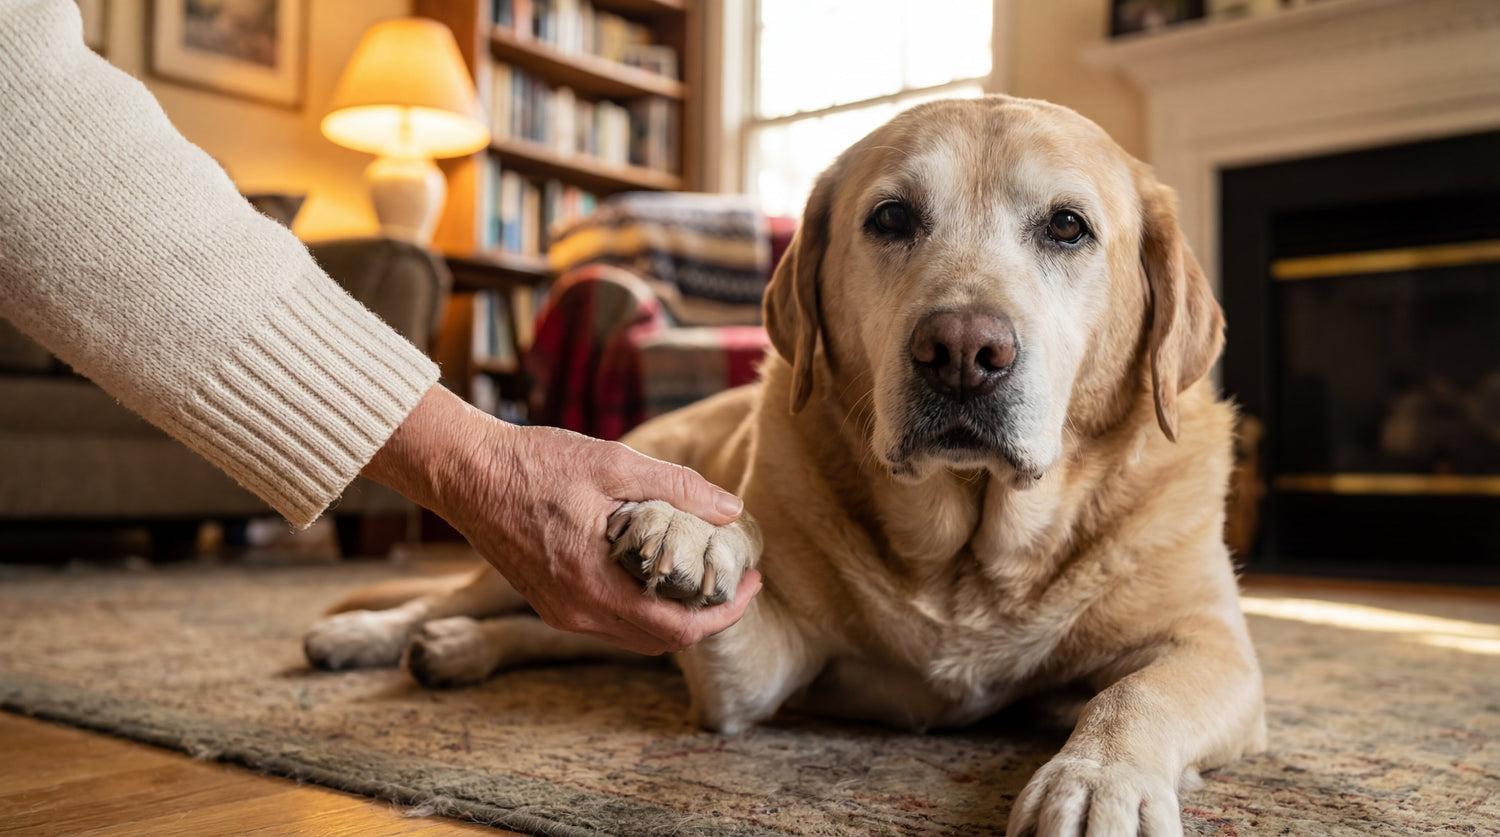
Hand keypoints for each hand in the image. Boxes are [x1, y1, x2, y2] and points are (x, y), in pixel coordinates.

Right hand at [362, 385, 761, 654]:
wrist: (465, 472)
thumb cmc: (536, 462)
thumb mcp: (613, 462)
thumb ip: (676, 487)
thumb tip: (731, 510)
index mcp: (594, 584)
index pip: (677, 628)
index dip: (724, 612)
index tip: (751, 581)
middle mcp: (577, 611)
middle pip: (661, 640)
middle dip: (707, 615)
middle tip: (735, 580)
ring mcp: (560, 611)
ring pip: (635, 635)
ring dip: (675, 614)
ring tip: (702, 574)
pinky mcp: (549, 603)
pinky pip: (609, 621)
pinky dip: (643, 607)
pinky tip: (656, 570)